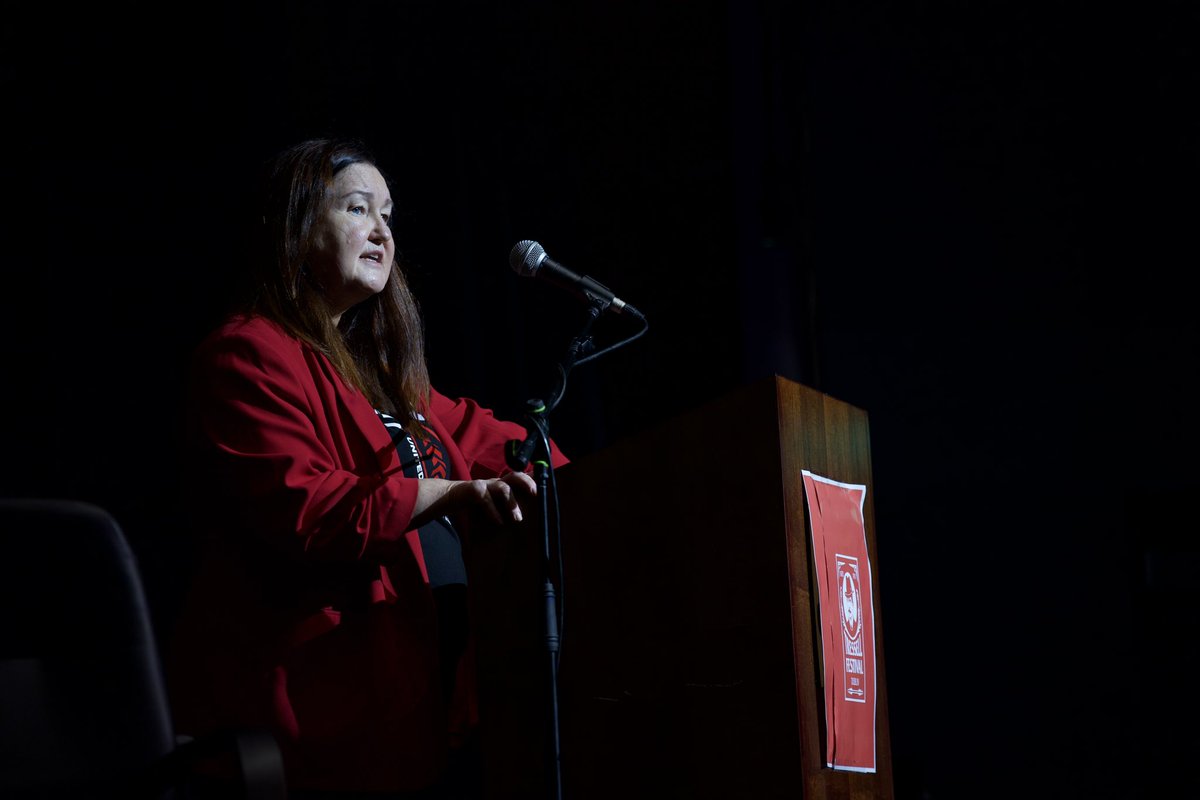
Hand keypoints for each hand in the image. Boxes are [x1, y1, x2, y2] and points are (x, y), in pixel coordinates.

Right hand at [412, 472, 536, 527]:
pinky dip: (493, 511)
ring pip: (502, 487)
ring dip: (512, 503)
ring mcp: (484, 485)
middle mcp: (495, 482)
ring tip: (517, 518)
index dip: (533, 479)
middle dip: (527, 482)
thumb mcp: (492, 505)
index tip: (545, 485)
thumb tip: (522, 521)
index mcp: (502, 484)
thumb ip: (505, 509)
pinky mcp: (473, 490)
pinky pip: (485, 499)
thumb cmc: (474, 504)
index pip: (520, 478)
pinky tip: (498, 522)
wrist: (448, 497)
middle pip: (514, 476)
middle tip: (535, 493)